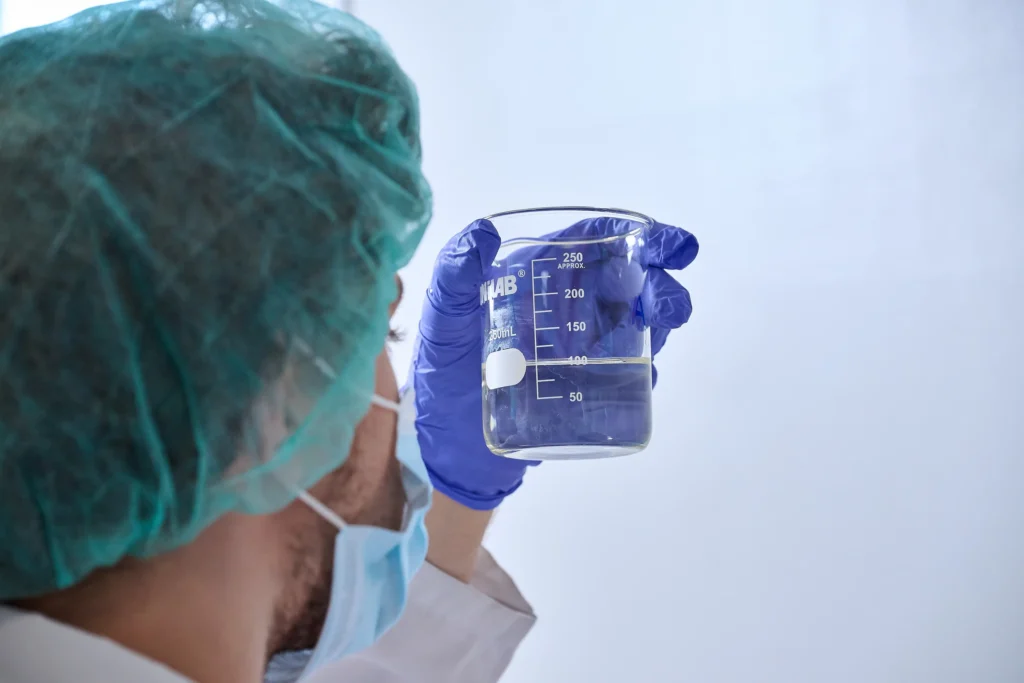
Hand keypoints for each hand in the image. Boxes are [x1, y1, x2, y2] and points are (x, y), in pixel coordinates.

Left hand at [412, 217, 697, 510]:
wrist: (449, 448)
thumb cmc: (440, 377)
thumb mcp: (441, 324)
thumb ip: (453, 279)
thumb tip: (482, 233)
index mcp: (535, 277)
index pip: (591, 244)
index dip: (635, 236)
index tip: (670, 247)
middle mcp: (564, 305)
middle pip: (626, 280)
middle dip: (658, 284)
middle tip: (668, 306)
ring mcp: (581, 345)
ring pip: (636, 320)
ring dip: (660, 318)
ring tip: (662, 327)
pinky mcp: (588, 384)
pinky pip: (628, 369)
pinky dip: (644, 366)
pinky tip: (643, 373)